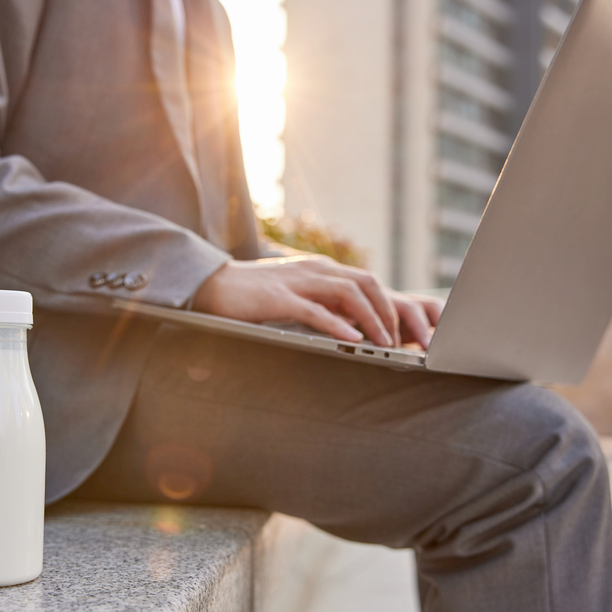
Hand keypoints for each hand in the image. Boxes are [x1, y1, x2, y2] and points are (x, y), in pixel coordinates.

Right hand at [191, 256, 444, 348]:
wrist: (214, 285)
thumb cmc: (255, 295)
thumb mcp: (296, 294)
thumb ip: (322, 304)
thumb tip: (353, 325)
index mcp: (320, 268)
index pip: (366, 281)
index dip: (387, 305)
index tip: (397, 331)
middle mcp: (314, 269)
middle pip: (366, 283)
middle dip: (387, 312)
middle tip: (397, 340)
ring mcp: (297, 282)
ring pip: (349, 294)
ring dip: (371, 320)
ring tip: (383, 343)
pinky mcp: (279, 298)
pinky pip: (317, 311)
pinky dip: (339, 326)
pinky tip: (353, 341)